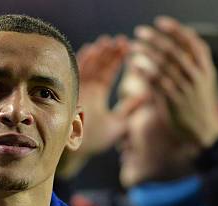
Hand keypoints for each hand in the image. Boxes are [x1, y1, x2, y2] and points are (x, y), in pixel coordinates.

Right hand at [58, 35, 146, 178]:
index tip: (127, 48)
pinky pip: (74, 74)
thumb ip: (130, 109)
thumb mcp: (118, 124)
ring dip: (97, 54)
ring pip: (87, 67)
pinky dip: (82, 62)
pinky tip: (92, 49)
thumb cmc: (95, 141)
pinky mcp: (69, 93)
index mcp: (97, 97)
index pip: (108, 74)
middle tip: (120, 41)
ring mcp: (76, 91)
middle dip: (108, 54)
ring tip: (108, 42)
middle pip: (97, 67)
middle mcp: (86, 91)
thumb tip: (147, 96)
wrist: (75, 152)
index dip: (116, 61)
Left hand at [131, 16, 217, 150]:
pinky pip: (155, 84)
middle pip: (173, 51)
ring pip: (162, 66)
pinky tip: (134, 65)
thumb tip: (183, 36)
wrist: (203, 130)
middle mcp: (197, 77)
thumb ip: (195, 59)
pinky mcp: (172, 103)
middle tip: (139, 31)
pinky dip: (144, 72)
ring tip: (132, 46)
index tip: (160, 22)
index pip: (191, 42)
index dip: (175, 30)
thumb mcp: (205, 78)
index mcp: (206, 67)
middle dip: (154, 39)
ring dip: (145, 53)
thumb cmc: (199, 100)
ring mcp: (184, 90)